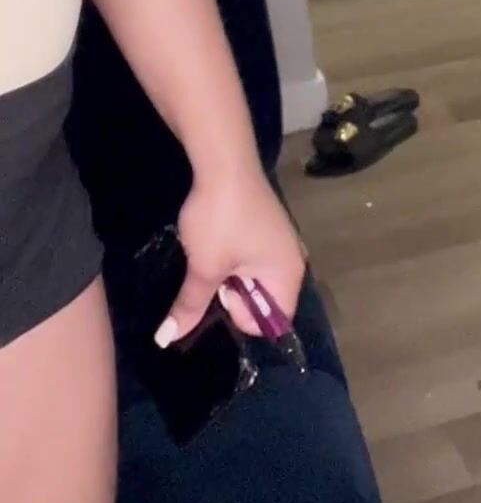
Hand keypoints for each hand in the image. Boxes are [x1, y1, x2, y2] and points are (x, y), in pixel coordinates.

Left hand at [156, 164, 305, 343]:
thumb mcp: (203, 267)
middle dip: (233, 294)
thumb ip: (191, 306)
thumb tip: (166, 340)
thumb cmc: (220, 219)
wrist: (223, 162)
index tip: (219, 288)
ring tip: (211, 254)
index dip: (239, 313)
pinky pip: (252, 260)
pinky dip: (232, 259)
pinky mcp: (266, 228)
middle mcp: (292, 262)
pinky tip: (217, 240)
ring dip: (228, 275)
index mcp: (288, 275)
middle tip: (212, 270)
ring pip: (253, 279)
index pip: (272, 322)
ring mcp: (280, 243)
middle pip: (262, 301)